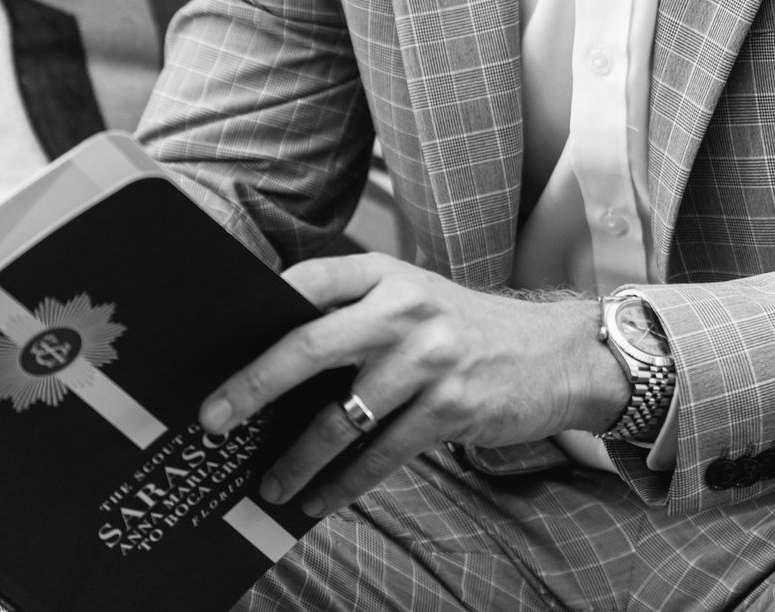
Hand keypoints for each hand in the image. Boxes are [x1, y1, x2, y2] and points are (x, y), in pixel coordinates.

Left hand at [198, 254, 627, 518]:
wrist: (560, 354)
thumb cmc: (470, 332)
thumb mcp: (418, 300)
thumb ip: (358, 316)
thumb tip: (273, 361)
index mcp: (388, 274)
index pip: (308, 281)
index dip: (257, 308)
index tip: (213, 345)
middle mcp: (406, 307)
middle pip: (308, 344)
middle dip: (253, 385)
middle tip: (214, 418)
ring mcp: (429, 358)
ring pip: (341, 416)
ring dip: (296, 458)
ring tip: (269, 484)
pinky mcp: (450, 407)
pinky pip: (380, 454)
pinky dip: (343, 483)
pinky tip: (319, 499)